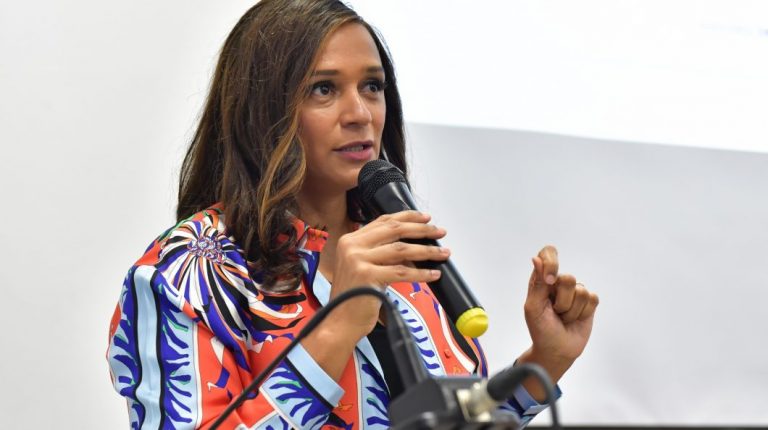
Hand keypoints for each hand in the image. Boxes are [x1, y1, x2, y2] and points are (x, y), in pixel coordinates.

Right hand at [328, 210, 449, 339]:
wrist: (339, 321)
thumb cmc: (354, 297)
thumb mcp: (363, 267)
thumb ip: (380, 253)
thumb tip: (413, 245)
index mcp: (350, 240)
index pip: (383, 221)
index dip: (407, 217)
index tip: (425, 218)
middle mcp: (352, 245)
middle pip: (394, 230)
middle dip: (421, 230)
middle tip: (439, 232)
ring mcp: (358, 259)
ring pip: (401, 249)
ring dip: (426, 251)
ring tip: (443, 253)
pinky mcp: (367, 275)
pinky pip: (402, 272)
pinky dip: (421, 274)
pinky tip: (433, 274)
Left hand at [519, 246, 598, 398]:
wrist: (557, 350)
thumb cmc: (541, 330)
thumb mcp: (533, 308)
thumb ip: (537, 284)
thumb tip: (536, 259)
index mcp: (541, 280)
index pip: (548, 253)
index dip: (551, 263)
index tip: (550, 280)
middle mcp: (558, 282)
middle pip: (568, 278)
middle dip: (562, 302)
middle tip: (554, 313)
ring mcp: (575, 292)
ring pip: (581, 292)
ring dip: (571, 311)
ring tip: (563, 318)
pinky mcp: (589, 303)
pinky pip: (592, 299)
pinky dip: (583, 313)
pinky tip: (575, 320)